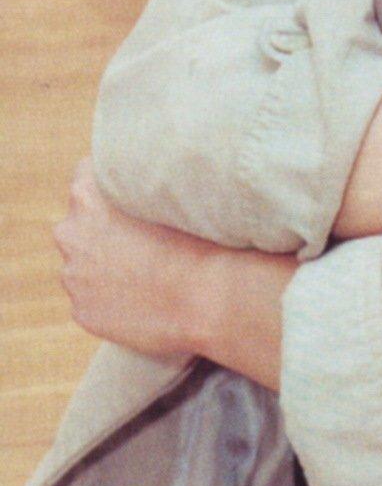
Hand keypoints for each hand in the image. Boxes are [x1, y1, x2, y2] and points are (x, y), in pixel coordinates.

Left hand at [54, 159, 213, 359]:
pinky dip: (113, 301)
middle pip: (79, 225)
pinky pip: (94, 301)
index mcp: (88, 196)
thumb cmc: (201, 239)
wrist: (207, 298)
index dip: (113, 185)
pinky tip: (144, 301)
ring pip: (84, 266)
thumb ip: (140, 187)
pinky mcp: (82, 312)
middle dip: (102, 231)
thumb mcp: (168, 194)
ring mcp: (73, 276)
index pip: (87, 174)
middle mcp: (70, 234)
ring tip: (148, 276)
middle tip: (144, 241)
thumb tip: (138, 187)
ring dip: (106, 269)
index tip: (133, 194)